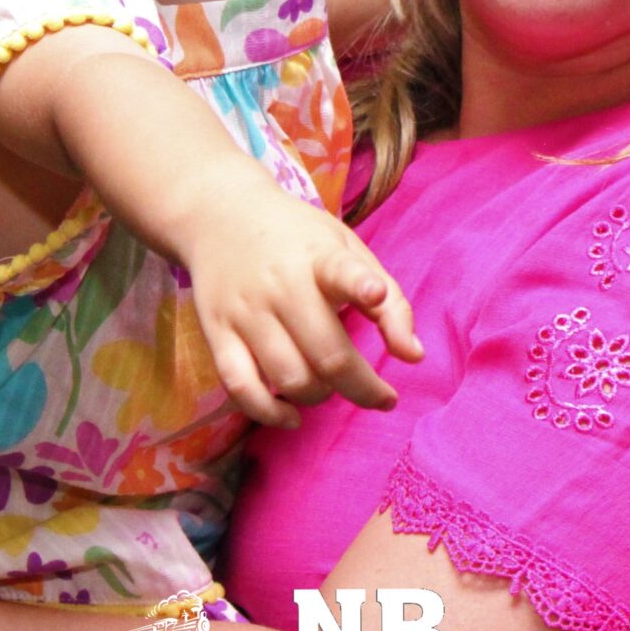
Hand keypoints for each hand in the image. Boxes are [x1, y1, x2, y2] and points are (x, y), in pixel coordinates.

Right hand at [179, 184, 423, 428]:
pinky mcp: (216, 332)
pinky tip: (292, 416)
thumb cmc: (297, 239)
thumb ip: (389, 301)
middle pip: (327, 354)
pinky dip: (269, 413)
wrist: (221, 214)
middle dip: (363, 388)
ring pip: (289, 379)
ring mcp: (245, 311)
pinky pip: (241, 388)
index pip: (340, 269)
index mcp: (319, 256)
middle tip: (381, 396)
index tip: (374, 294)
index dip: (361, 285)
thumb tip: (413, 358)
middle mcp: (280, 284)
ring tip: (331, 386)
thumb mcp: (347, 250)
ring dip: (320, 397)